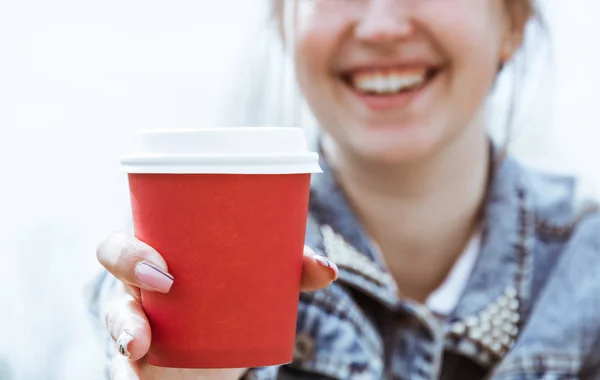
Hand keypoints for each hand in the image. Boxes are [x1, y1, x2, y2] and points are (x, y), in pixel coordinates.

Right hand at [96, 231, 337, 379]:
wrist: (226, 346)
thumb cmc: (236, 299)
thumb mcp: (261, 282)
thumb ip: (293, 270)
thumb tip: (329, 269)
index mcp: (161, 254)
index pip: (125, 241)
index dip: (131, 249)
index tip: (167, 269)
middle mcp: (140, 285)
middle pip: (113, 269)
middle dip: (128, 274)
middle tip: (163, 286)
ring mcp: (137, 322)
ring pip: (114, 320)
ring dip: (123, 331)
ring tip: (139, 346)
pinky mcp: (142, 361)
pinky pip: (123, 365)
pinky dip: (127, 374)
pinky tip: (137, 377)